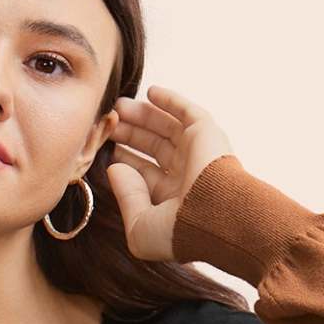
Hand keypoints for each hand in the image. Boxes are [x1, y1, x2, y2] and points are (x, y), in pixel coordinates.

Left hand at [105, 85, 234, 262]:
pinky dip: (170, 100)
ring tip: (119, 106)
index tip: (107, 149)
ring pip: (166, 128)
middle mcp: (186, 175)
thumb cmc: (179, 231)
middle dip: (131, 134)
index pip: (146, 175)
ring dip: (144, 116)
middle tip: (110, 122)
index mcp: (173, 200)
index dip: (126, 162)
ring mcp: (197, 152)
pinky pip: (187, 111)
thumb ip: (126, 197)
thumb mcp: (140, 226)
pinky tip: (150, 92)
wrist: (216, 217)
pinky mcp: (206, 133)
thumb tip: (114, 169)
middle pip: (154, 147)